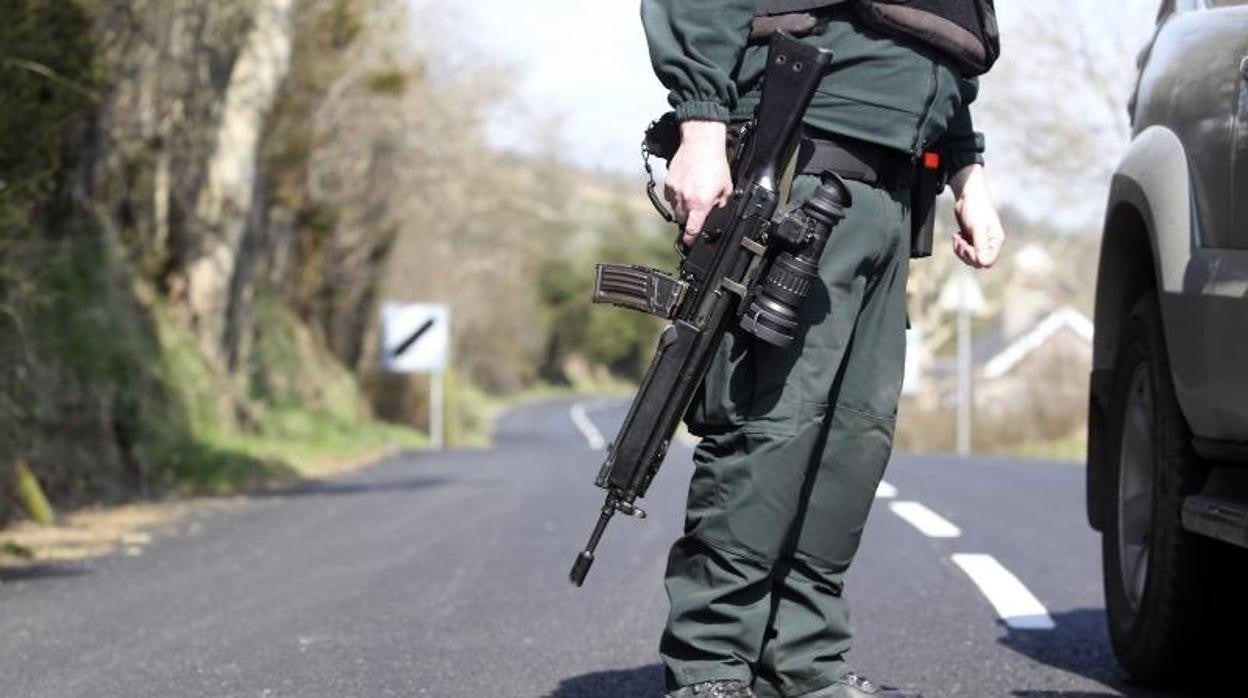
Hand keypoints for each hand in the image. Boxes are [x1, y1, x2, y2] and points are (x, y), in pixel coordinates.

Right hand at [664, 120, 733, 245]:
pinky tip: (684, 187)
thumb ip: (721, 202)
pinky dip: (675, 195)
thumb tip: (717, 210)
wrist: (701, 143)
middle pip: (682, 220)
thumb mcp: (726, 186)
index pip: (692, 229)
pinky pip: (669, 196)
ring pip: (675, 208)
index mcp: (701, 203)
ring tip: (691, 195)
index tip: (690, 242)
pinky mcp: (668, 182)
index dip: (691, 239)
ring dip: (682, 207)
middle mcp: (686, 199)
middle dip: (688, 219)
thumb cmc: (715, 162)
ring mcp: (675, 191)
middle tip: (696, 211)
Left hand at [948, 164, 1004, 268]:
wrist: (967, 196)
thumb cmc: (975, 208)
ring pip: (969, 258)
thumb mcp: (977, 227)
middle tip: (960, 241)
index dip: (975, 258)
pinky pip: (964, 251)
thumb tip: (981, 262)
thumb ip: (980, 245)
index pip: (988, 261)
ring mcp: (980, 242)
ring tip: (957, 237)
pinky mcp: (972, 239)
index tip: (967, 246)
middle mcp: (990, 243)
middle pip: (977, 262)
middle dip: (966, 254)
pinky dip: (958, 246)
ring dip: (960, 250)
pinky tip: (957, 235)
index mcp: (995, 240)